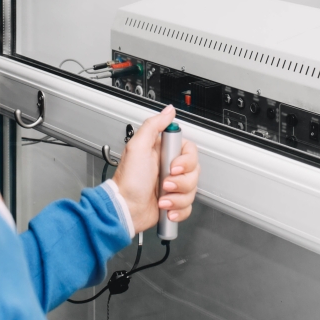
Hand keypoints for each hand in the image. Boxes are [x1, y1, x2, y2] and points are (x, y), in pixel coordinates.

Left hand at [111, 106, 199, 232]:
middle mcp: (170, 167)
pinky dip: (178, 209)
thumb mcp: (137, 146)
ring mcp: (172, 186)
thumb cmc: (128, 181)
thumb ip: (153, 125)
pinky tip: (165, 207)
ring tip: (162, 197)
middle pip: (194, 171)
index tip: (173, 166)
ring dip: (177, 196)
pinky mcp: (174, 202)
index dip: (185, 161)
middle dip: (180, 182)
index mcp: (163, 152)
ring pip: (193, 189)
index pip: (190, 151)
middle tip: (164, 183)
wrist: (125, 209)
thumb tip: (168, 110)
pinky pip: (188, 205)